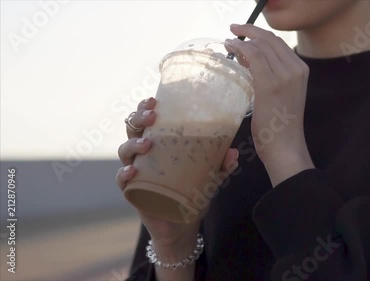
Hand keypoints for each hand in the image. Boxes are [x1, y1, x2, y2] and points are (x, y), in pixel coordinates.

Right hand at [115, 97, 239, 252]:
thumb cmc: (192, 195)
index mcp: (159, 144)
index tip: (154, 100)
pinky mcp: (132, 191)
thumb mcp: (210, 179)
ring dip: (133, 144)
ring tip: (147, 143)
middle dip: (138, 118)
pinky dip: (124, 174)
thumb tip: (234, 153)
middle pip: (132, 128)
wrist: (182, 225)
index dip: (145, 107)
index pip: (147, 120)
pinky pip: (121, 180)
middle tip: (152, 116)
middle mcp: (143, 155)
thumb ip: (221, 167)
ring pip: (124, 150)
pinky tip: (133, 172)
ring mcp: (136, 171)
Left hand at [226, 24, 313, 184]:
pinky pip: (254, 56)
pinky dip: (240, 48)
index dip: (258, 34)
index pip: (277, 43)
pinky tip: (230, 48)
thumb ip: (270, 76)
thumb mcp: (280, 95)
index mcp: (301, 70)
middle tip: (233, 30)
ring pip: (261, 45)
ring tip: (228, 41)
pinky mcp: (270, 85)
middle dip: (249, 30)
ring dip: (242, 38)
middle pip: (269, 39)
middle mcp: (296, 69)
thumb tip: (249, 59)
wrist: (286, 148)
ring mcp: (285, 76)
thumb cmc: (279, 126)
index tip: (243, 33)